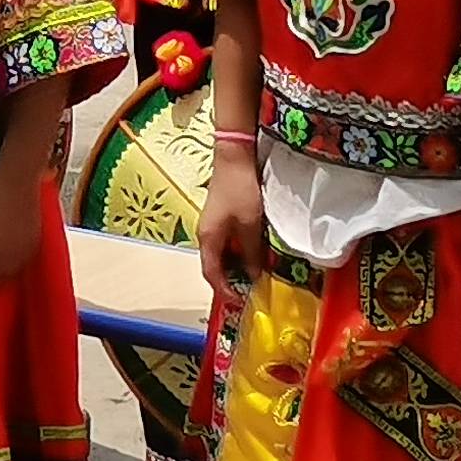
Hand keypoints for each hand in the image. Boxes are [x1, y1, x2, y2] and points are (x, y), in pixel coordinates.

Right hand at [196, 149, 262, 291]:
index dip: (224, 290)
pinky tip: (251, 255)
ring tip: (253, 277)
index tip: (240, 301)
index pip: (211, 273)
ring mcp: (212, 226)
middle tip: (249, 292)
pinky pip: (226, 244)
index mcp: (208, 239)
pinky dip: (237, 254)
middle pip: (214, 266)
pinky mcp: (220, 219)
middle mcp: (206, 235)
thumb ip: (251, 253)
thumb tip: (254, 276)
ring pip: (221, 255)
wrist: (234, 159)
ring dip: (235, 267)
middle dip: (230, 281)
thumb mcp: (250, 226)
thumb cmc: (240, 192)